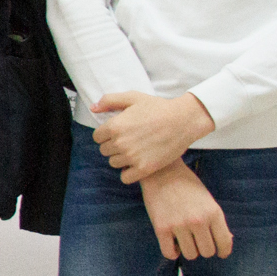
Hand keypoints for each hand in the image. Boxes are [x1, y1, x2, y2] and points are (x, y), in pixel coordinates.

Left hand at [90, 90, 215, 183]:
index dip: (107, 135)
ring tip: (135, 150)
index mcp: (114, 126)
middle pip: (104, 151)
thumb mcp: (133, 98)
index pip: (97, 137)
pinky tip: (137, 164)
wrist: (183, 121)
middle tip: (129, 140)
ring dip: (121, 158)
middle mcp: (120, 143)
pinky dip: (129, 173)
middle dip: (113, 146)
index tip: (118, 133)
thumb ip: (110, 101)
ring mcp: (131, 157)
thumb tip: (93, 108)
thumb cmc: (159, 108)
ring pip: (114, 163)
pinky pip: (125, 178)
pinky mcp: (144, 169)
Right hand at [140, 161, 232, 258]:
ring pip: (190, 255)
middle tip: (198, 241)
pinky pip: (170, 254)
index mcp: (213, 212)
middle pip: (207, 252)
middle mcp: (198, 221)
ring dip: (188, 250)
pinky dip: (172, 252)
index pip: (224, 243)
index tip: (219, 252)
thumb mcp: (208, 200)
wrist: (162, 172)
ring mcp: (179, 225)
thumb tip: (227, 241)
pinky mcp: (161, 228)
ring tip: (184, 239)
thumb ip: (217, 221)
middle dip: (203, 248)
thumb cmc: (187, 185)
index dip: (223, 251)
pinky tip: (173, 243)